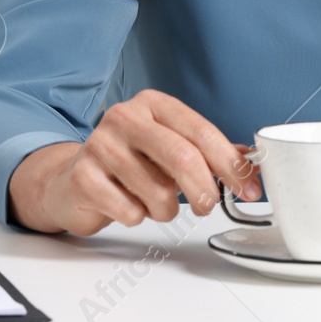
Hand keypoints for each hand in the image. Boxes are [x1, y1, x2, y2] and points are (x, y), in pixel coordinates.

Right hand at [8, 89, 260, 234]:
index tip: (249, 188)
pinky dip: (138, 217)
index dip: (230, 165)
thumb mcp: (171, 148)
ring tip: (154, 201)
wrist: (70, 179)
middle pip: (183, 158)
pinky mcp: (82, 177)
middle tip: (208, 205)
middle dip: (205, 191)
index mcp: (154, 104)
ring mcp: (100, 145)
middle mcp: (125, 117)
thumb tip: (250, 167)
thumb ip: (210, 154)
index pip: (202, 132)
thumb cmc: (129, 163)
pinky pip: (130, 211)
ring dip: (166, 209)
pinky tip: (126, 204)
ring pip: (158, 192)